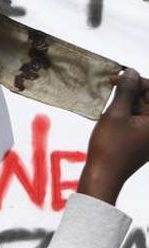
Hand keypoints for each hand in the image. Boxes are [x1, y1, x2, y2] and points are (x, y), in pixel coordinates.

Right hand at [78, 68, 148, 203]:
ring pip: (141, 108)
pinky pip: (137, 119)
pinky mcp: (142, 141)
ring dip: (126, 102)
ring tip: (109, 106)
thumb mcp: (116, 113)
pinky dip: (126, 114)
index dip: (136, 80)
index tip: (117, 78)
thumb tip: (131, 72)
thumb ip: (126, 91)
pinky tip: (111, 116)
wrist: (104, 175)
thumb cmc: (110, 146)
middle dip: (131, 91)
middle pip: (148, 99)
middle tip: (110, 88)